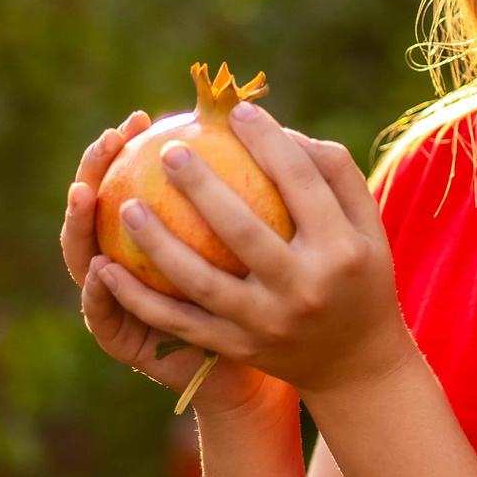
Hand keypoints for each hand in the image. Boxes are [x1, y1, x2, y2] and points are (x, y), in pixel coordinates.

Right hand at [61, 111, 265, 403]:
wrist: (257, 372)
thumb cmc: (265, 295)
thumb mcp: (257, 241)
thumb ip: (243, 195)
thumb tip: (253, 121)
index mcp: (154, 232)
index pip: (125, 179)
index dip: (122, 149)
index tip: (138, 118)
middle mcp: (125, 260)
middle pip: (95, 206)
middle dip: (95, 169)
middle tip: (108, 139)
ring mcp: (116, 300)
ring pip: (82, 255)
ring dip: (78, 224)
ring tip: (85, 194)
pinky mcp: (120, 342)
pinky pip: (102, 313)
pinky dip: (100, 291)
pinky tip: (104, 266)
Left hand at [94, 100, 419, 400]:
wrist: (357, 364)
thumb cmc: (359, 275)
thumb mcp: (368, 226)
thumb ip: (334, 174)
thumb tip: (280, 130)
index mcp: (342, 250)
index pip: (301, 182)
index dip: (269, 141)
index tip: (238, 112)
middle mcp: (305, 289)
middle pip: (244, 230)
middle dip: (201, 186)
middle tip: (169, 150)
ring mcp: (269, 324)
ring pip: (201, 281)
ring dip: (157, 243)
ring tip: (127, 206)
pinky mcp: (240, 349)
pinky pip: (181, 322)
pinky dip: (140, 299)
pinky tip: (107, 270)